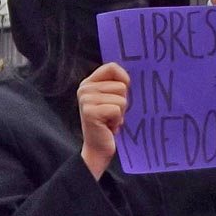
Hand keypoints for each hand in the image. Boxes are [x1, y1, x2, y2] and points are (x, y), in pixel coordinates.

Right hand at [77, 63, 130, 177]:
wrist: (98, 148)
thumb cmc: (108, 123)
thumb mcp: (112, 99)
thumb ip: (117, 85)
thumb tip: (131, 77)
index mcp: (88, 83)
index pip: (111, 67)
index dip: (124, 78)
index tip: (124, 91)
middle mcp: (84, 89)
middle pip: (120, 85)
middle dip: (122, 102)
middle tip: (112, 114)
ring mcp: (86, 100)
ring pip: (121, 98)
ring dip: (120, 113)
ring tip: (110, 121)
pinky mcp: (90, 112)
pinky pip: (117, 109)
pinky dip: (117, 120)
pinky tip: (109, 127)